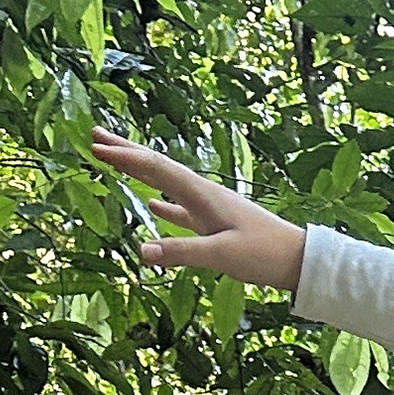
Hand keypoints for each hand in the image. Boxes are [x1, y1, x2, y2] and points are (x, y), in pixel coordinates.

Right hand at [88, 127, 306, 292]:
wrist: (299, 260)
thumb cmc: (264, 255)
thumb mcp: (220, 255)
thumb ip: (180, 252)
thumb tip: (140, 251)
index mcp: (202, 195)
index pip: (156, 168)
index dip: (124, 157)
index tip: (94, 146)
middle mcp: (203, 195)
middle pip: (158, 166)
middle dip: (126, 150)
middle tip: (95, 134)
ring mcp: (209, 208)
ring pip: (166, 184)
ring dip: (139, 172)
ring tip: (116, 161)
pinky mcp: (216, 224)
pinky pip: (181, 209)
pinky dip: (163, 204)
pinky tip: (152, 206)